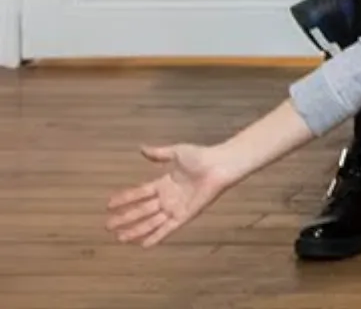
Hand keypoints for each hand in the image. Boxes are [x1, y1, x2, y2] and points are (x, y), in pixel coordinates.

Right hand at [105, 143, 237, 246]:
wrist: (220, 165)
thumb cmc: (202, 156)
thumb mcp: (176, 152)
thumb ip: (159, 154)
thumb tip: (141, 148)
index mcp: (164, 183)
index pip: (139, 193)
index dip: (124, 199)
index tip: (108, 205)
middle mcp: (168, 198)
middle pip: (141, 211)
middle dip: (124, 219)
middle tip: (107, 226)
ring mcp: (176, 208)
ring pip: (151, 222)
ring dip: (135, 230)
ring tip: (119, 238)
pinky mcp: (185, 216)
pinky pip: (168, 229)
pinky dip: (156, 236)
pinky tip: (143, 245)